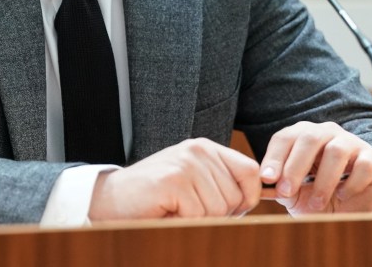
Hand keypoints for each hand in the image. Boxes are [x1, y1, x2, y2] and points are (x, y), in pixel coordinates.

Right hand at [88, 138, 261, 220]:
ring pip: (219, 210)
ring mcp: (185, 164)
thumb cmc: (155, 198)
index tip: (231, 211)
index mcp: (206, 148)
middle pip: (236, 197)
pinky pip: (198, 216)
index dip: (247, 198)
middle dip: (218, 216)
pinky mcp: (173, 181)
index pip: (251, 171)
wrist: (109, 199)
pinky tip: (166, 212)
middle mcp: (198, 150)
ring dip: (198, 220)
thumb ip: (222, 184)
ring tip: (175, 210)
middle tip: (188, 211)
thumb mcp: (193, 183)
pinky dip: (183, 223)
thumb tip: (261, 199)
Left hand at [259, 121, 371, 214]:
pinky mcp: (370, 157)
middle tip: (287, 191)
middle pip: (309, 138)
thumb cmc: (314, 195)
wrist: (345, 209)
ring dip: (323, 180)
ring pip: (336, 151)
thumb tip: (261, 184)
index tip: (267, 179)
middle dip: (295, 166)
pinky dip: (351, 184)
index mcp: (301, 135)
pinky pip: (363, 165)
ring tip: (316, 203)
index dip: (274, 157)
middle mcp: (325, 132)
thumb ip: (277, 186)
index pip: (284, 138)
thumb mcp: (292, 193)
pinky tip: (342, 195)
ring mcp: (349, 142)